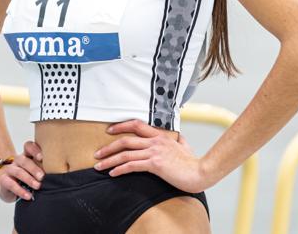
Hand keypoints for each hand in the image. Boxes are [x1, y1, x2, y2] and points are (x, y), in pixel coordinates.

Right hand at [0, 140, 44, 202]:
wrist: (6, 185)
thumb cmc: (26, 178)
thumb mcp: (35, 172)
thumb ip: (44, 169)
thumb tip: (60, 173)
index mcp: (26, 156)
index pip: (28, 147)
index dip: (34, 150)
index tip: (42, 157)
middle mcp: (17, 161)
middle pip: (24, 160)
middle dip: (34, 168)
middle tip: (42, 176)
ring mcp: (9, 170)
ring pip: (18, 171)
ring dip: (29, 179)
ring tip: (38, 186)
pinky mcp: (3, 180)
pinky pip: (11, 184)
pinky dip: (20, 191)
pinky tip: (28, 196)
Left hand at [93, 119, 210, 192]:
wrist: (200, 172)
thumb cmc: (193, 162)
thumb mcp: (186, 146)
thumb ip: (180, 141)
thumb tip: (180, 138)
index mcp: (160, 136)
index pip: (136, 124)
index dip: (121, 126)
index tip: (109, 131)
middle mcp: (155, 142)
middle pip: (125, 140)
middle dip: (108, 147)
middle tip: (97, 153)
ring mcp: (154, 152)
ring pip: (125, 153)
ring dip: (109, 159)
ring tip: (99, 165)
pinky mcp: (155, 164)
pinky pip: (132, 165)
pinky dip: (119, 169)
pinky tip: (112, 174)